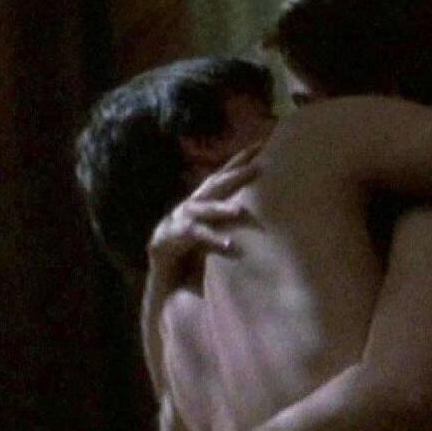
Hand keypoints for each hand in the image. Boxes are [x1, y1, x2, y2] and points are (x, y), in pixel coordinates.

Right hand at [147, 145, 259, 285]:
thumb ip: (234, 219)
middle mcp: (188, 208)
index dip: (239, 161)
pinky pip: (191, 240)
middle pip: (213, 187)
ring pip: (200, 210)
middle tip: (259, 168)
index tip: (262, 145)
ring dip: (219, 209)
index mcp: (202, 203)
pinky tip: (229, 245)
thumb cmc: (197, 257)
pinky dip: (211, 241)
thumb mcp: (219, 233)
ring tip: (239, 211)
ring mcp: (174, 223)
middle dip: (234, 176)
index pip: (222, 177)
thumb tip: (267, 208)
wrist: (165, 285)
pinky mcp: (164, 242)